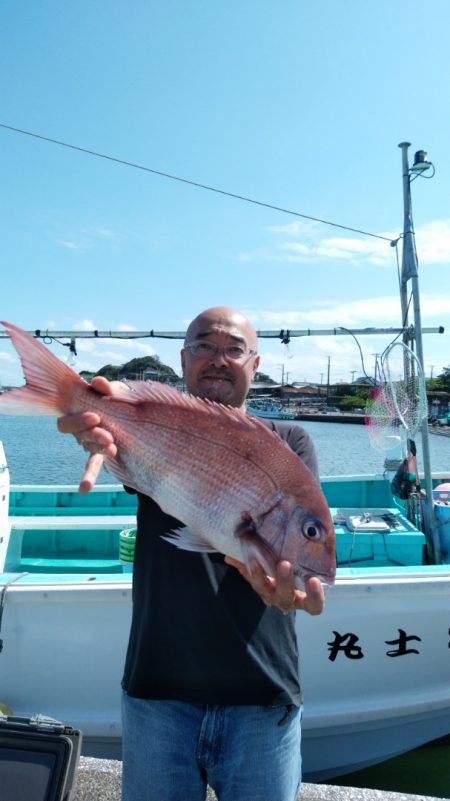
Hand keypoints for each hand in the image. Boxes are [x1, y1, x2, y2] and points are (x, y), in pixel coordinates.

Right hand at [57, 377, 121, 493]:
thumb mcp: (114, 390)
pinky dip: (88, 476)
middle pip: (78, 436)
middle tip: (107, 436)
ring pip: (89, 448)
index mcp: (78, 413)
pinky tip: (84, 489)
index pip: (66, 422)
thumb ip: (107, 387)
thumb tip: (98, 382)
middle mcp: (81, 430)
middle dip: (91, 436)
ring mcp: (90, 443)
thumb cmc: (117, 398)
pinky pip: (93, 466)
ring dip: (98, 448)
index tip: (95, 417)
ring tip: (112, 448)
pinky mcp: (102, 453)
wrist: (134, 411)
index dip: (77, 420)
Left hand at [224, 557, 324, 615]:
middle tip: (284, 564)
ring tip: (253, 560)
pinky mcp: (258, 586)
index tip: (314, 580)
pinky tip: (231, 557)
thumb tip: (311, 531)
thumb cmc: (305, 567)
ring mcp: (271, 595)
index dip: (315, 595)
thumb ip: (311, 548)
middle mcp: (287, 599)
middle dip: (284, 581)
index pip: (314, 604)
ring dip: (258, 575)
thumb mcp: (309, 562)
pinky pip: (248, 578)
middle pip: (286, 596)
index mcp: (304, 598)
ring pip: (263, 590)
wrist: (287, 573)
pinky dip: (242, 567)